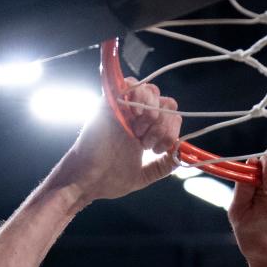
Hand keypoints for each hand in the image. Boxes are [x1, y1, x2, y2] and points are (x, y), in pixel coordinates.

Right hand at [52, 78, 182, 206]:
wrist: (87, 182)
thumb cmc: (109, 180)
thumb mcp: (143, 176)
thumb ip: (161, 167)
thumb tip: (179, 156)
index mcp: (146, 131)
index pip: (171, 116)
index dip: (172, 130)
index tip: (160, 149)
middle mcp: (137, 118)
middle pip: (165, 102)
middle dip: (164, 123)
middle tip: (148, 143)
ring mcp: (124, 109)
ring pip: (151, 91)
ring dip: (153, 110)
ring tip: (140, 131)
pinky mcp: (109, 104)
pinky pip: (128, 84)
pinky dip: (138, 95)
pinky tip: (136, 115)